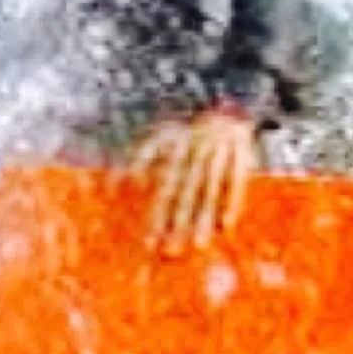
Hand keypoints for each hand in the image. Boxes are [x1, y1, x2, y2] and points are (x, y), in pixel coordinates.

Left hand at [129, 104, 259, 255]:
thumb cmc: (186, 127)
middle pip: (184, 192)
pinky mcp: (240, 155)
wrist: (227, 101)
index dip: (156, 213)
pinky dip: (232, 202)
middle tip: (170, 252)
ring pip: (208, 191)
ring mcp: (217, 153)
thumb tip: (112, 186)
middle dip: (177, 222)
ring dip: (203, 218)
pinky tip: (226, 226)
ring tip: (198, 245)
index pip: (162, 187)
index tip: (148, 241)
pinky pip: (235, 182)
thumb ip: (138, 158)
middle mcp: (194, 151)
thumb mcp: (160, 134)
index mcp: (173, 148)